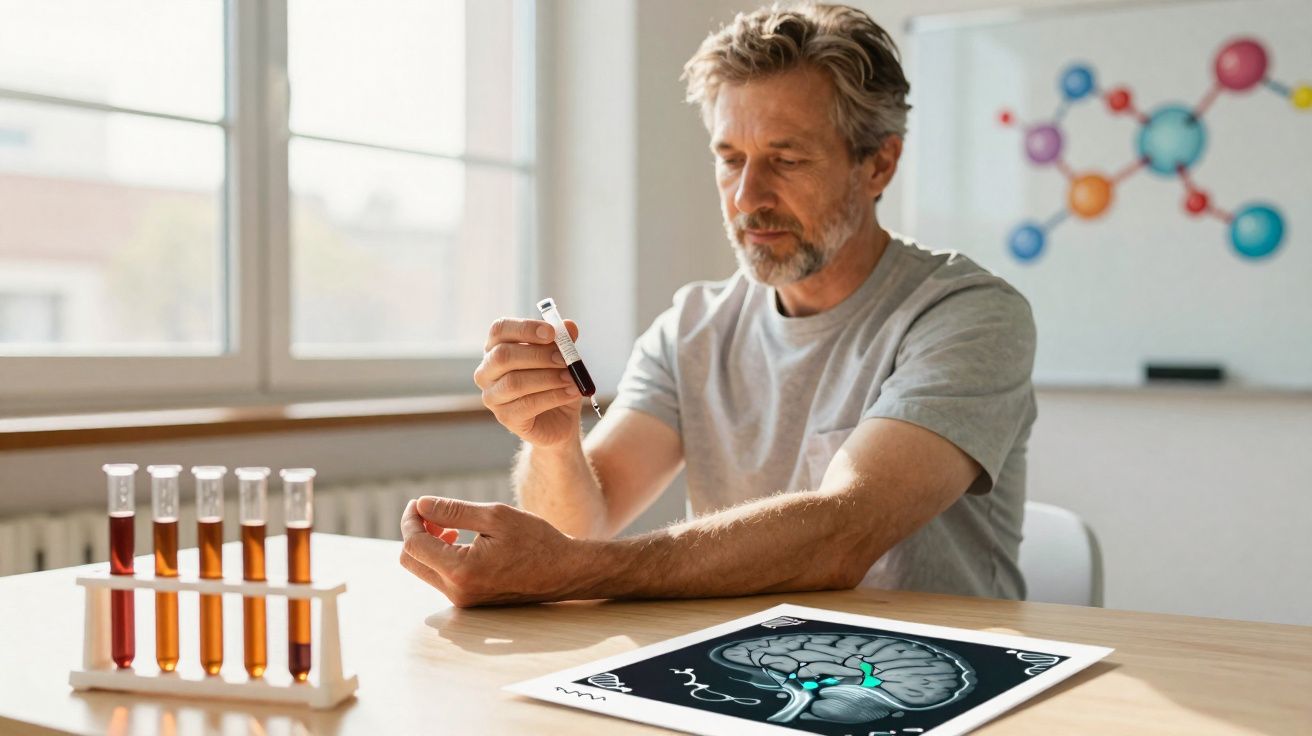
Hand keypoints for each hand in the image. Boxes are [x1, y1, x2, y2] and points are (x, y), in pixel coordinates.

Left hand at [398, 496, 592, 606]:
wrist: (565, 571)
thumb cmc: (536, 541)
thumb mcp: (495, 515)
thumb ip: (452, 510)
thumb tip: (420, 505)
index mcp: (461, 570)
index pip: (413, 544)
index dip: (410, 519)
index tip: (419, 503)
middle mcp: (457, 591)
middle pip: (410, 560)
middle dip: (415, 532)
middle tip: (432, 512)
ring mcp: (463, 600)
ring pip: (424, 569)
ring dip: (427, 544)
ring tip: (449, 525)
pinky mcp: (470, 600)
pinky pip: (441, 577)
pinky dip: (441, 556)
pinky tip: (460, 540)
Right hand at [473, 318, 583, 447]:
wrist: (560, 419)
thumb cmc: (555, 382)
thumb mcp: (563, 358)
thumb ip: (564, 341)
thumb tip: (569, 326)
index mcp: (496, 347)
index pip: (499, 329)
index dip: (525, 328)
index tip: (551, 332)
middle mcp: (487, 371)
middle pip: (503, 356)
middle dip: (538, 355)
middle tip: (564, 359)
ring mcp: (492, 396)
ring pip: (514, 382)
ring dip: (548, 378)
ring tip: (571, 378)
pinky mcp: (505, 417)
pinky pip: (526, 405)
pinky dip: (553, 396)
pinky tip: (570, 392)